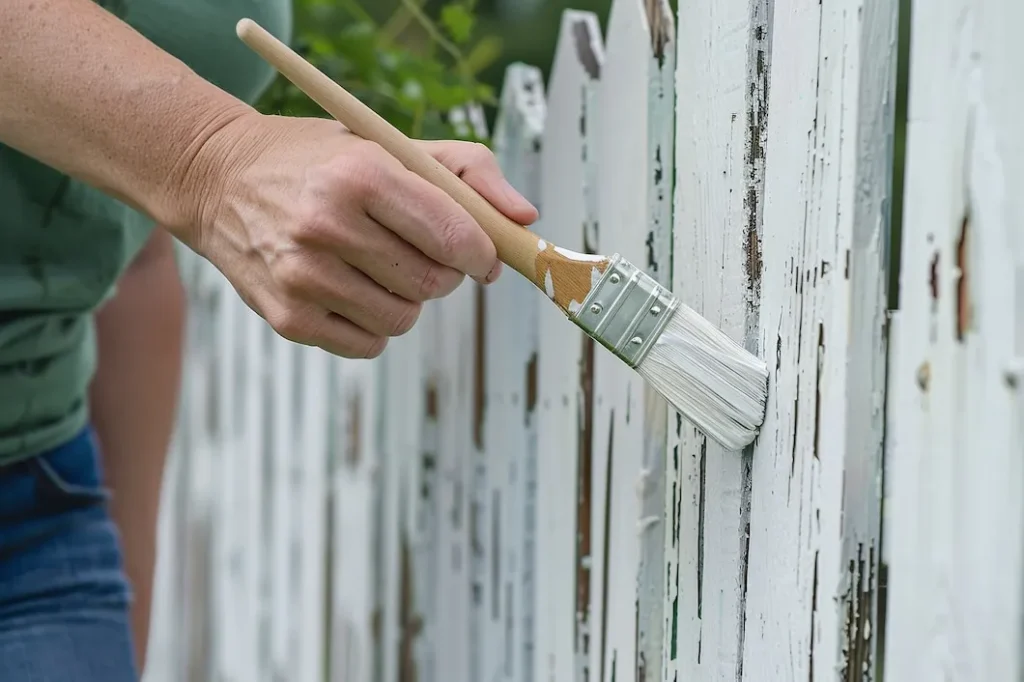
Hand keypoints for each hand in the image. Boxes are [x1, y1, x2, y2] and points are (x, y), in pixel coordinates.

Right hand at [180, 112, 537, 357]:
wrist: (216, 177)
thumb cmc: (319, 159)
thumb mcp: (387, 143)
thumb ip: (467, 171)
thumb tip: (524, 219)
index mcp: (360, 174)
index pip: (452, 236)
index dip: (481, 254)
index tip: (482, 256)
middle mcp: (326, 225)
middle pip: (433, 283)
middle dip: (444, 273)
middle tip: (422, 253)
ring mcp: (302, 276)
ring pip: (404, 319)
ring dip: (407, 299)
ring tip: (379, 266)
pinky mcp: (287, 317)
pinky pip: (368, 344)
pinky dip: (373, 324)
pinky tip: (352, 289)